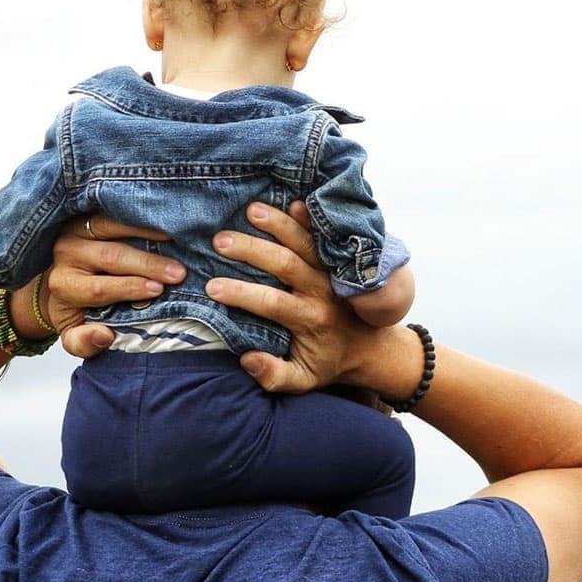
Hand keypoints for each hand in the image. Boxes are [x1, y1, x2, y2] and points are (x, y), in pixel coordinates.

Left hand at [31, 217, 183, 357]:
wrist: (60, 279)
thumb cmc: (76, 308)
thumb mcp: (73, 334)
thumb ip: (84, 342)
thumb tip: (105, 336)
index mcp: (64, 286)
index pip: (98, 288)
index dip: (129, 288)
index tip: (158, 290)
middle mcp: (66, 254)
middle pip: (110, 257)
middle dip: (147, 264)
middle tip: (177, 272)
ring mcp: (76, 229)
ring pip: (112, 226)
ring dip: (147, 232)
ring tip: (176, 239)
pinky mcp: (87, 213)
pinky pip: (114, 210)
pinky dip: (139, 214)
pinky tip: (164, 219)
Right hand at [207, 202, 411, 394]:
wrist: (370, 348)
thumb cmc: (327, 362)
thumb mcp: (302, 380)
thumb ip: (274, 375)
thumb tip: (246, 359)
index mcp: (309, 320)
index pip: (272, 303)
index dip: (241, 294)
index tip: (212, 287)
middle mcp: (321, 292)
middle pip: (286, 264)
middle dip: (252, 250)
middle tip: (220, 240)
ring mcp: (331, 272)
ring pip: (305, 243)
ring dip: (279, 224)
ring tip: (251, 209)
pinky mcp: (337, 260)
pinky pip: (325, 236)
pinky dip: (311, 219)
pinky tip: (293, 202)